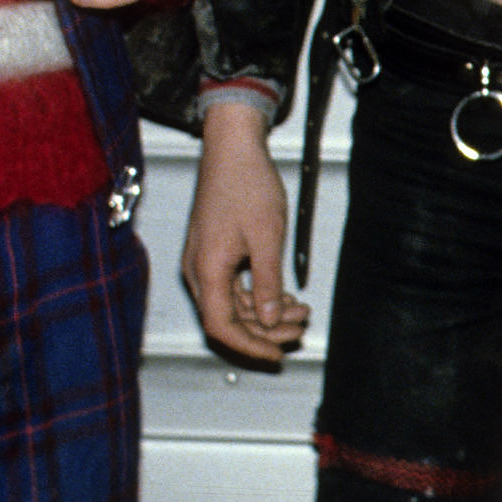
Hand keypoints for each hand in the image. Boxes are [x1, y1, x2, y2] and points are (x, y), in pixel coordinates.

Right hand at [183, 99, 310, 361]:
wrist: (232, 148)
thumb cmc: (247, 184)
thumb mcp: (266, 236)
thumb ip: (267, 282)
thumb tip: (268, 319)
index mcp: (207, 269)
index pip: (221, 326)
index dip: (250, 346)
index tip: (277, 354)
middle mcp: (199, 270)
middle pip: (228, 319)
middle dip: (265, 330)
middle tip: (301, 328)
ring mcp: (204, 262)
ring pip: (233, 305)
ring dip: (265, 313)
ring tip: (302, 312)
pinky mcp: (213, 253)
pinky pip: (233, 287)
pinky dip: (258, 296)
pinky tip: (286, 297)